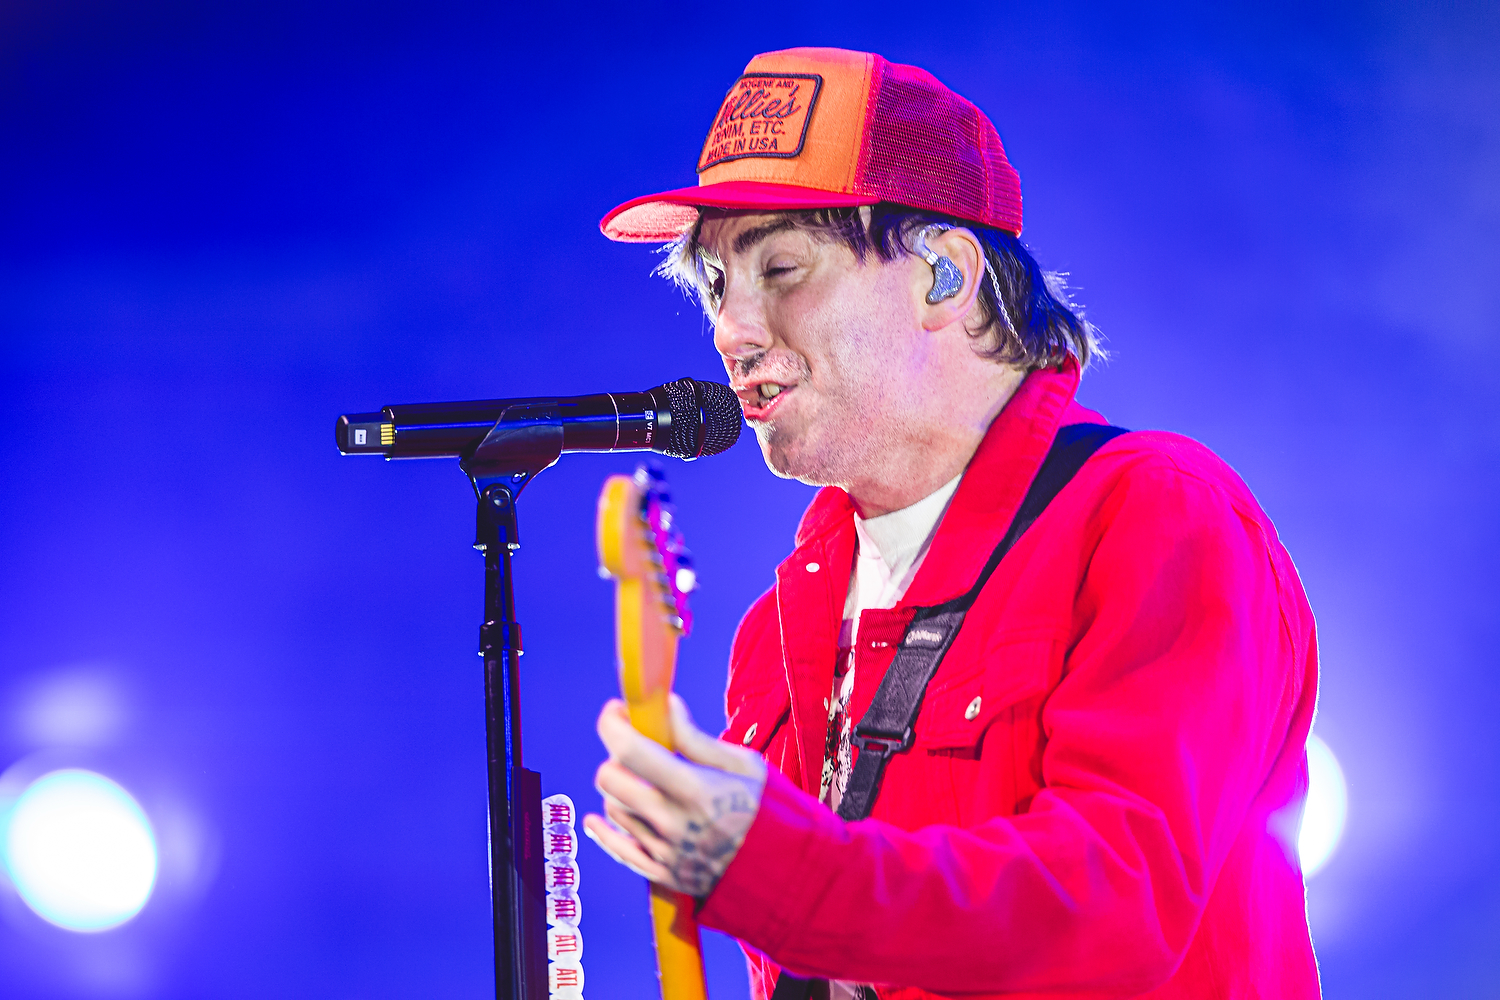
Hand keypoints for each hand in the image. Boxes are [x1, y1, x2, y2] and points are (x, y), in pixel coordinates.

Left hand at [583, 694, 765, 896]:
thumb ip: (696, 738)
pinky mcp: (662, 874)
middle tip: (634, 747)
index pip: (631, 750)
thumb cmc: (768, 809)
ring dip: (621, 789)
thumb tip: (665, 706)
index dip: (613, 724)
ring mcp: (665, 852)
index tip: (618, 710)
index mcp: (696, 789)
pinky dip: (603, 830)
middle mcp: (673, 823)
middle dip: (616, 754)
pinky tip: (597, 818)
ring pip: (613, 809)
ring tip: (646, 783)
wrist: (786, 872)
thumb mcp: (744, 765)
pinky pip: (618, 849)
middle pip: (610, 779)